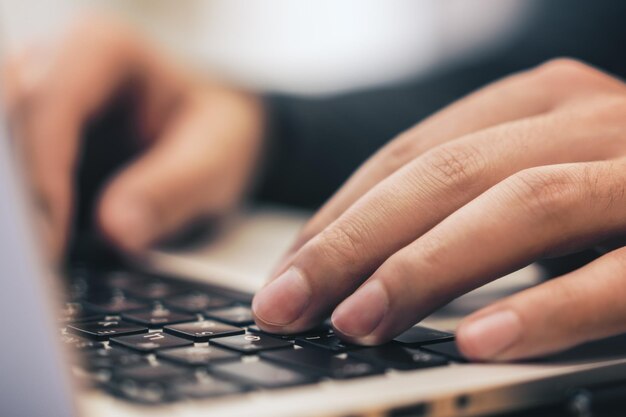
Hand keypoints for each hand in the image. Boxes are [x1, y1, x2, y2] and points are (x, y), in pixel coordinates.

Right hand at [3, 16, 263, 258]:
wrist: (215, 133)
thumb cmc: (218, 131)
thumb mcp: (217, 157)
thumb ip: (174, 188)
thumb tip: (118, 230)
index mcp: (102, 51)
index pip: (50, 106)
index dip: (44, 175)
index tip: (51, 240)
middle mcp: (59, 68)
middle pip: (12, 127)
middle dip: (19, 195)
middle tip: (34, 261)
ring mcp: (42, 106)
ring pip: (9, 156)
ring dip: (20, 208)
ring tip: (36, 266)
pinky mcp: (39, 144)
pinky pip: (20, 180)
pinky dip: (28, 215)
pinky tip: (43, 254)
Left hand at [252, 59, 625, 360]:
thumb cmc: (617, 203)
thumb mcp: (532, 185)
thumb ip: (463, 210)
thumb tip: (358, 271)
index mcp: (534, 105)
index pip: (407, 155)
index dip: (338, 217)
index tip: (286, 275)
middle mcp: (583, 120)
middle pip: (442, 173)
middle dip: (353, 242)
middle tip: (287, 304)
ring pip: (518, 205)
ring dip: (426, 269)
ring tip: (358, 323)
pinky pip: (619, 273)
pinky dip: (546, 308)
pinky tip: (478, 343)